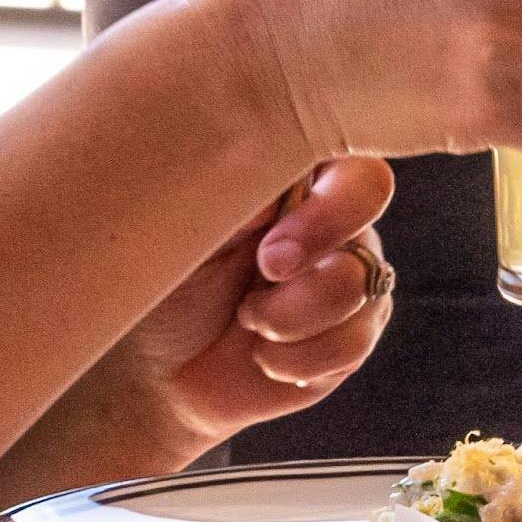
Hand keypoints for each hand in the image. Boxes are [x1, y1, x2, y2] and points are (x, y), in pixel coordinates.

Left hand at [0, 163, 401, 514]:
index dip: (326, 201)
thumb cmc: (156, 286)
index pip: (335, 148)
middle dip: (317, 247)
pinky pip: (355, 339)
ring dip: (297, 315)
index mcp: (283, 171)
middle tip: (263, 278)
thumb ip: (224, 197)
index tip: (268, 251)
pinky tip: (263, 357)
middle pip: (369, 198)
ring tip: (248, 323)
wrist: (153, 373)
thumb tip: (272, 198)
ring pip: (364, 281)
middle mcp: (322, 213)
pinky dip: (302, 358)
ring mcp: (344, 271)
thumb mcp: (174, 232)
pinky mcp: (351, 333)